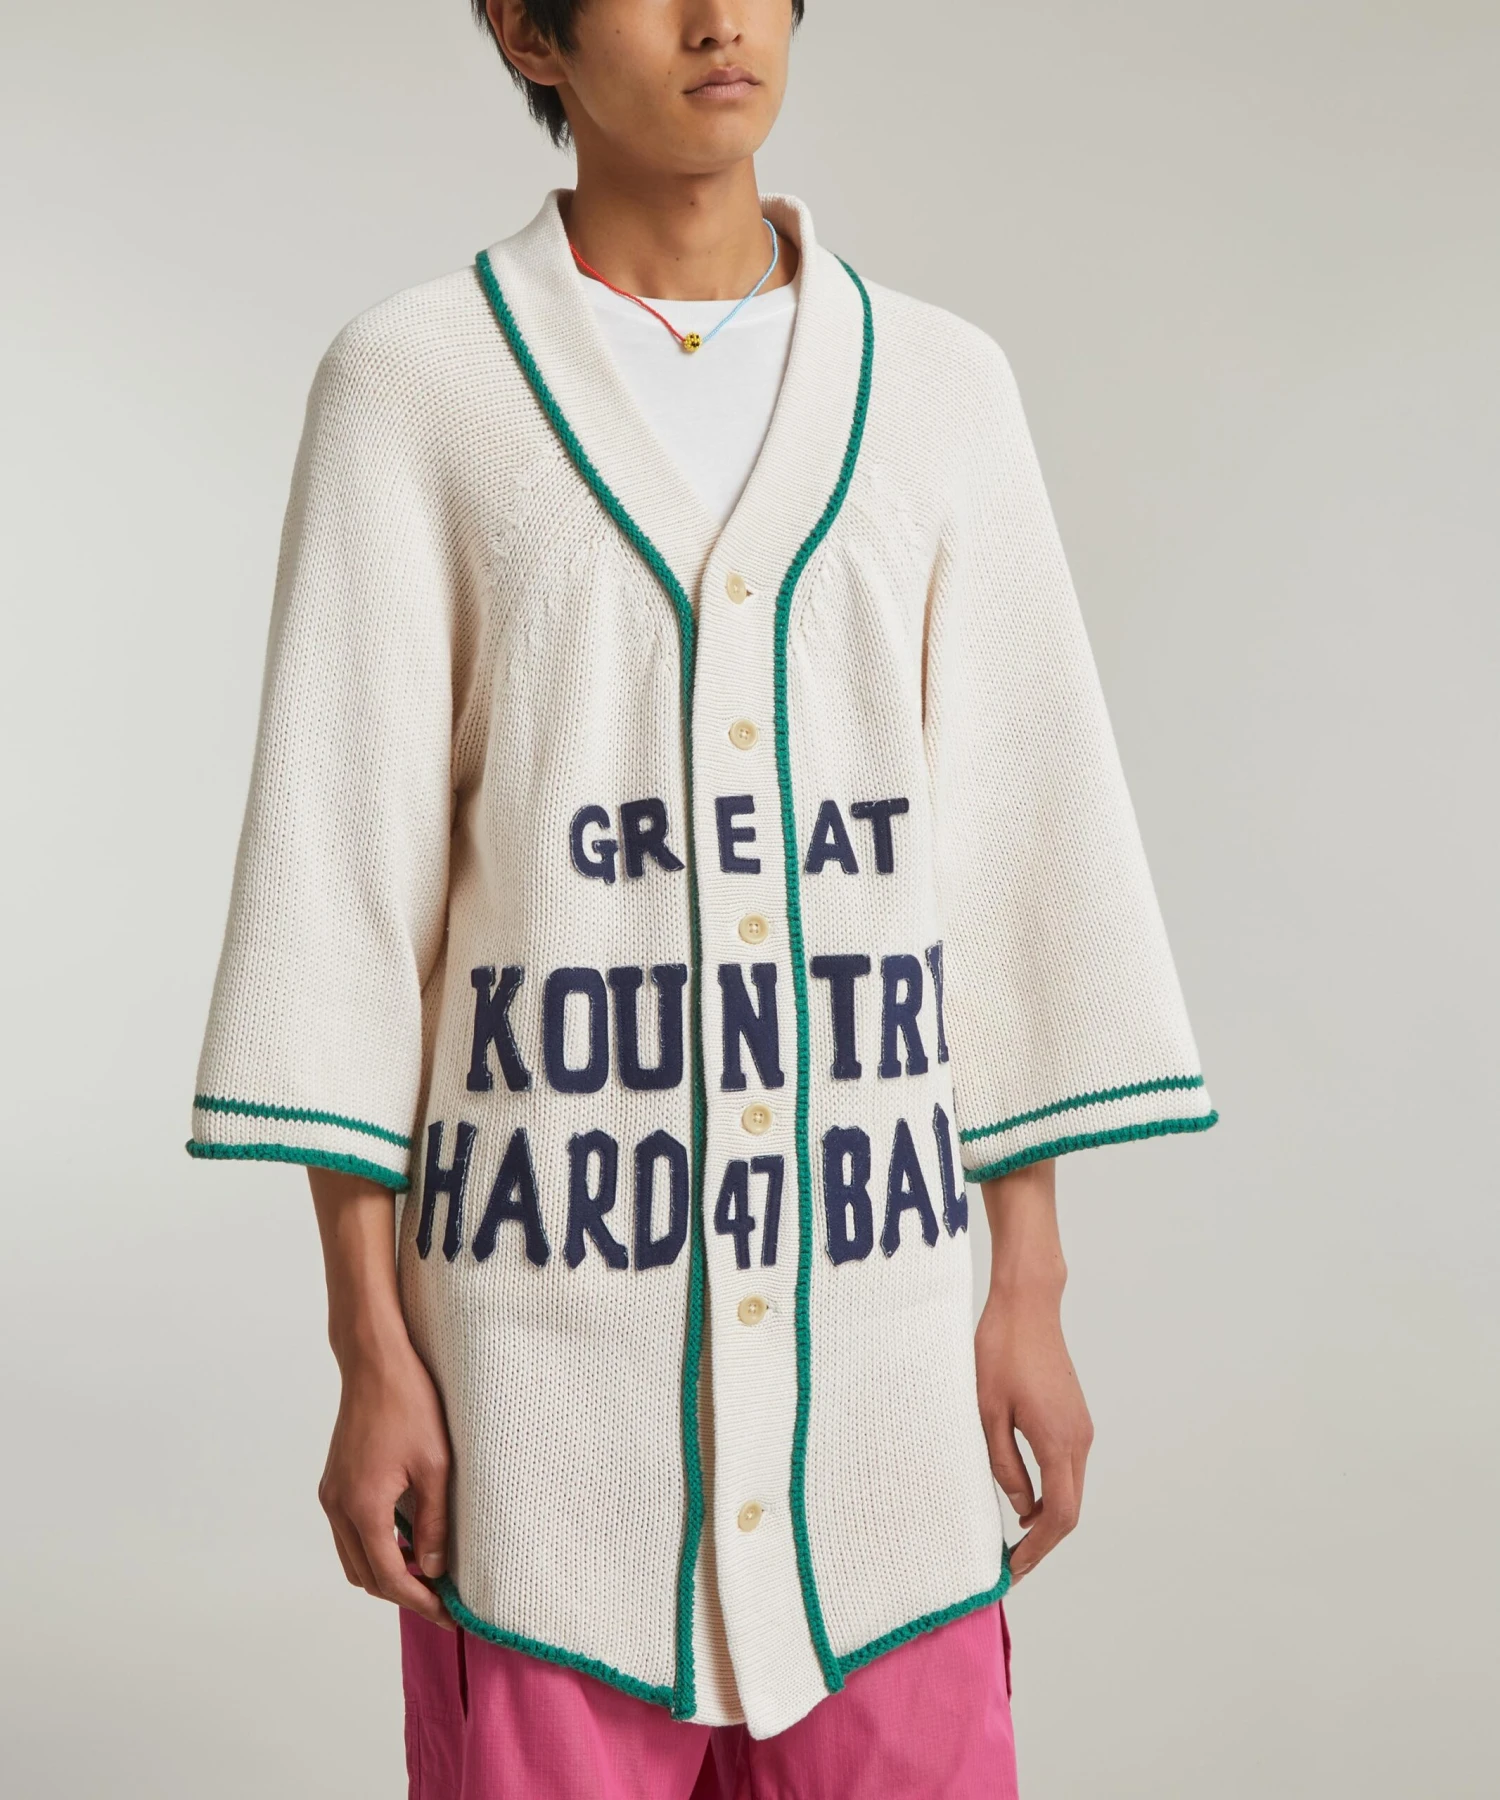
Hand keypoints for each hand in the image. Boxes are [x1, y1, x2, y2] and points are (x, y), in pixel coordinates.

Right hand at [309, 1168, 454, 1628]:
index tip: (447, 1612)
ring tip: (429, 1570)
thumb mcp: (436, 1466)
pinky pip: (350, 1530)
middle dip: (401, 1591)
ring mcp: (332, 1493)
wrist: (376, 1360)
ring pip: (353, 1555)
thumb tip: (436, 1568)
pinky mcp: (335, 1480)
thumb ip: (435, 1523)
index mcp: (363, 1508)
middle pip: (365, 1575)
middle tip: (441, 1596)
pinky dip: (375, 1545)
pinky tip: (409, 1537)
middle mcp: (338, 1506)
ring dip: (386, 1570)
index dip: (419, 1601)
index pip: (389, 1577)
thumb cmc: (410, 1405)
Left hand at [975, 1160, 1093, 1584]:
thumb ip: (1003, 1465)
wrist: (1027, 1305)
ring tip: (1012, 1538)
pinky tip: (1023, 1496)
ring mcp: (1081, 1426)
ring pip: (1072, 1488)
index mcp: (1059, 1442)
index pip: (1061, 1516)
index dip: (1039, 1550)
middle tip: (1011, 1564)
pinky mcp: (1074, 1415)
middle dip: (1043, 1541)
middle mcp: (1080, 1439)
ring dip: (1047, 1516)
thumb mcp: (987, 1413)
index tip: (1014, 1570)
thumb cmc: (1000, 1352)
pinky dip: (1051, 1491)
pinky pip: (1068, 1467)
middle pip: (1071, 1508)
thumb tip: (1020, 1508)